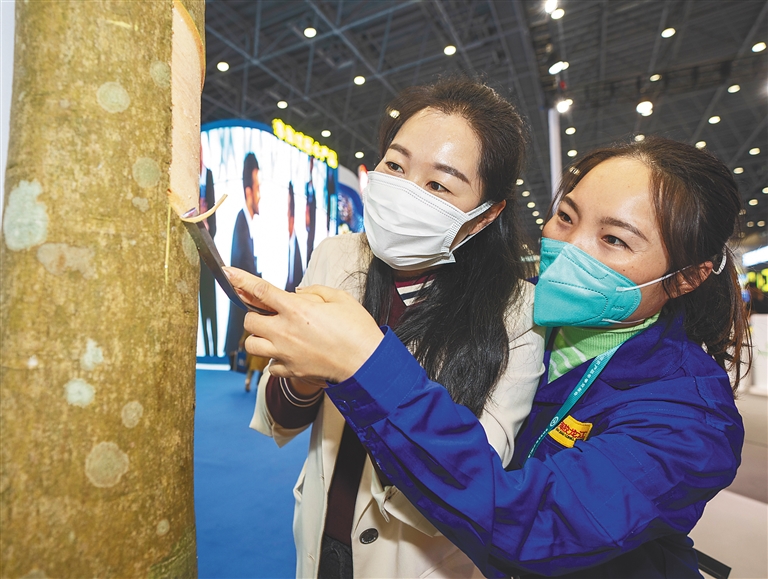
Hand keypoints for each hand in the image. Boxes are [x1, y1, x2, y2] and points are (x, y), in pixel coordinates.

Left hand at [224, 267, 383, 383]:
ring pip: (251, 345)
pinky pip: (270, 366)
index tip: (228, 272)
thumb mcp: (340, 298)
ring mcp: (286, 354)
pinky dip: (274, 359)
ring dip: (259, 337)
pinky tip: (287, 353)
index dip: (241, 279)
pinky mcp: (291, 371)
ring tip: (275, 335)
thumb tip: (298, 293)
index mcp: (297, 309)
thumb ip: (314, 291)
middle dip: (256, 315)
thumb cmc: (358, 330)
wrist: (367, 364)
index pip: (260, 290)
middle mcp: (285, 332)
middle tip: (271, 314)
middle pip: (249, 321)